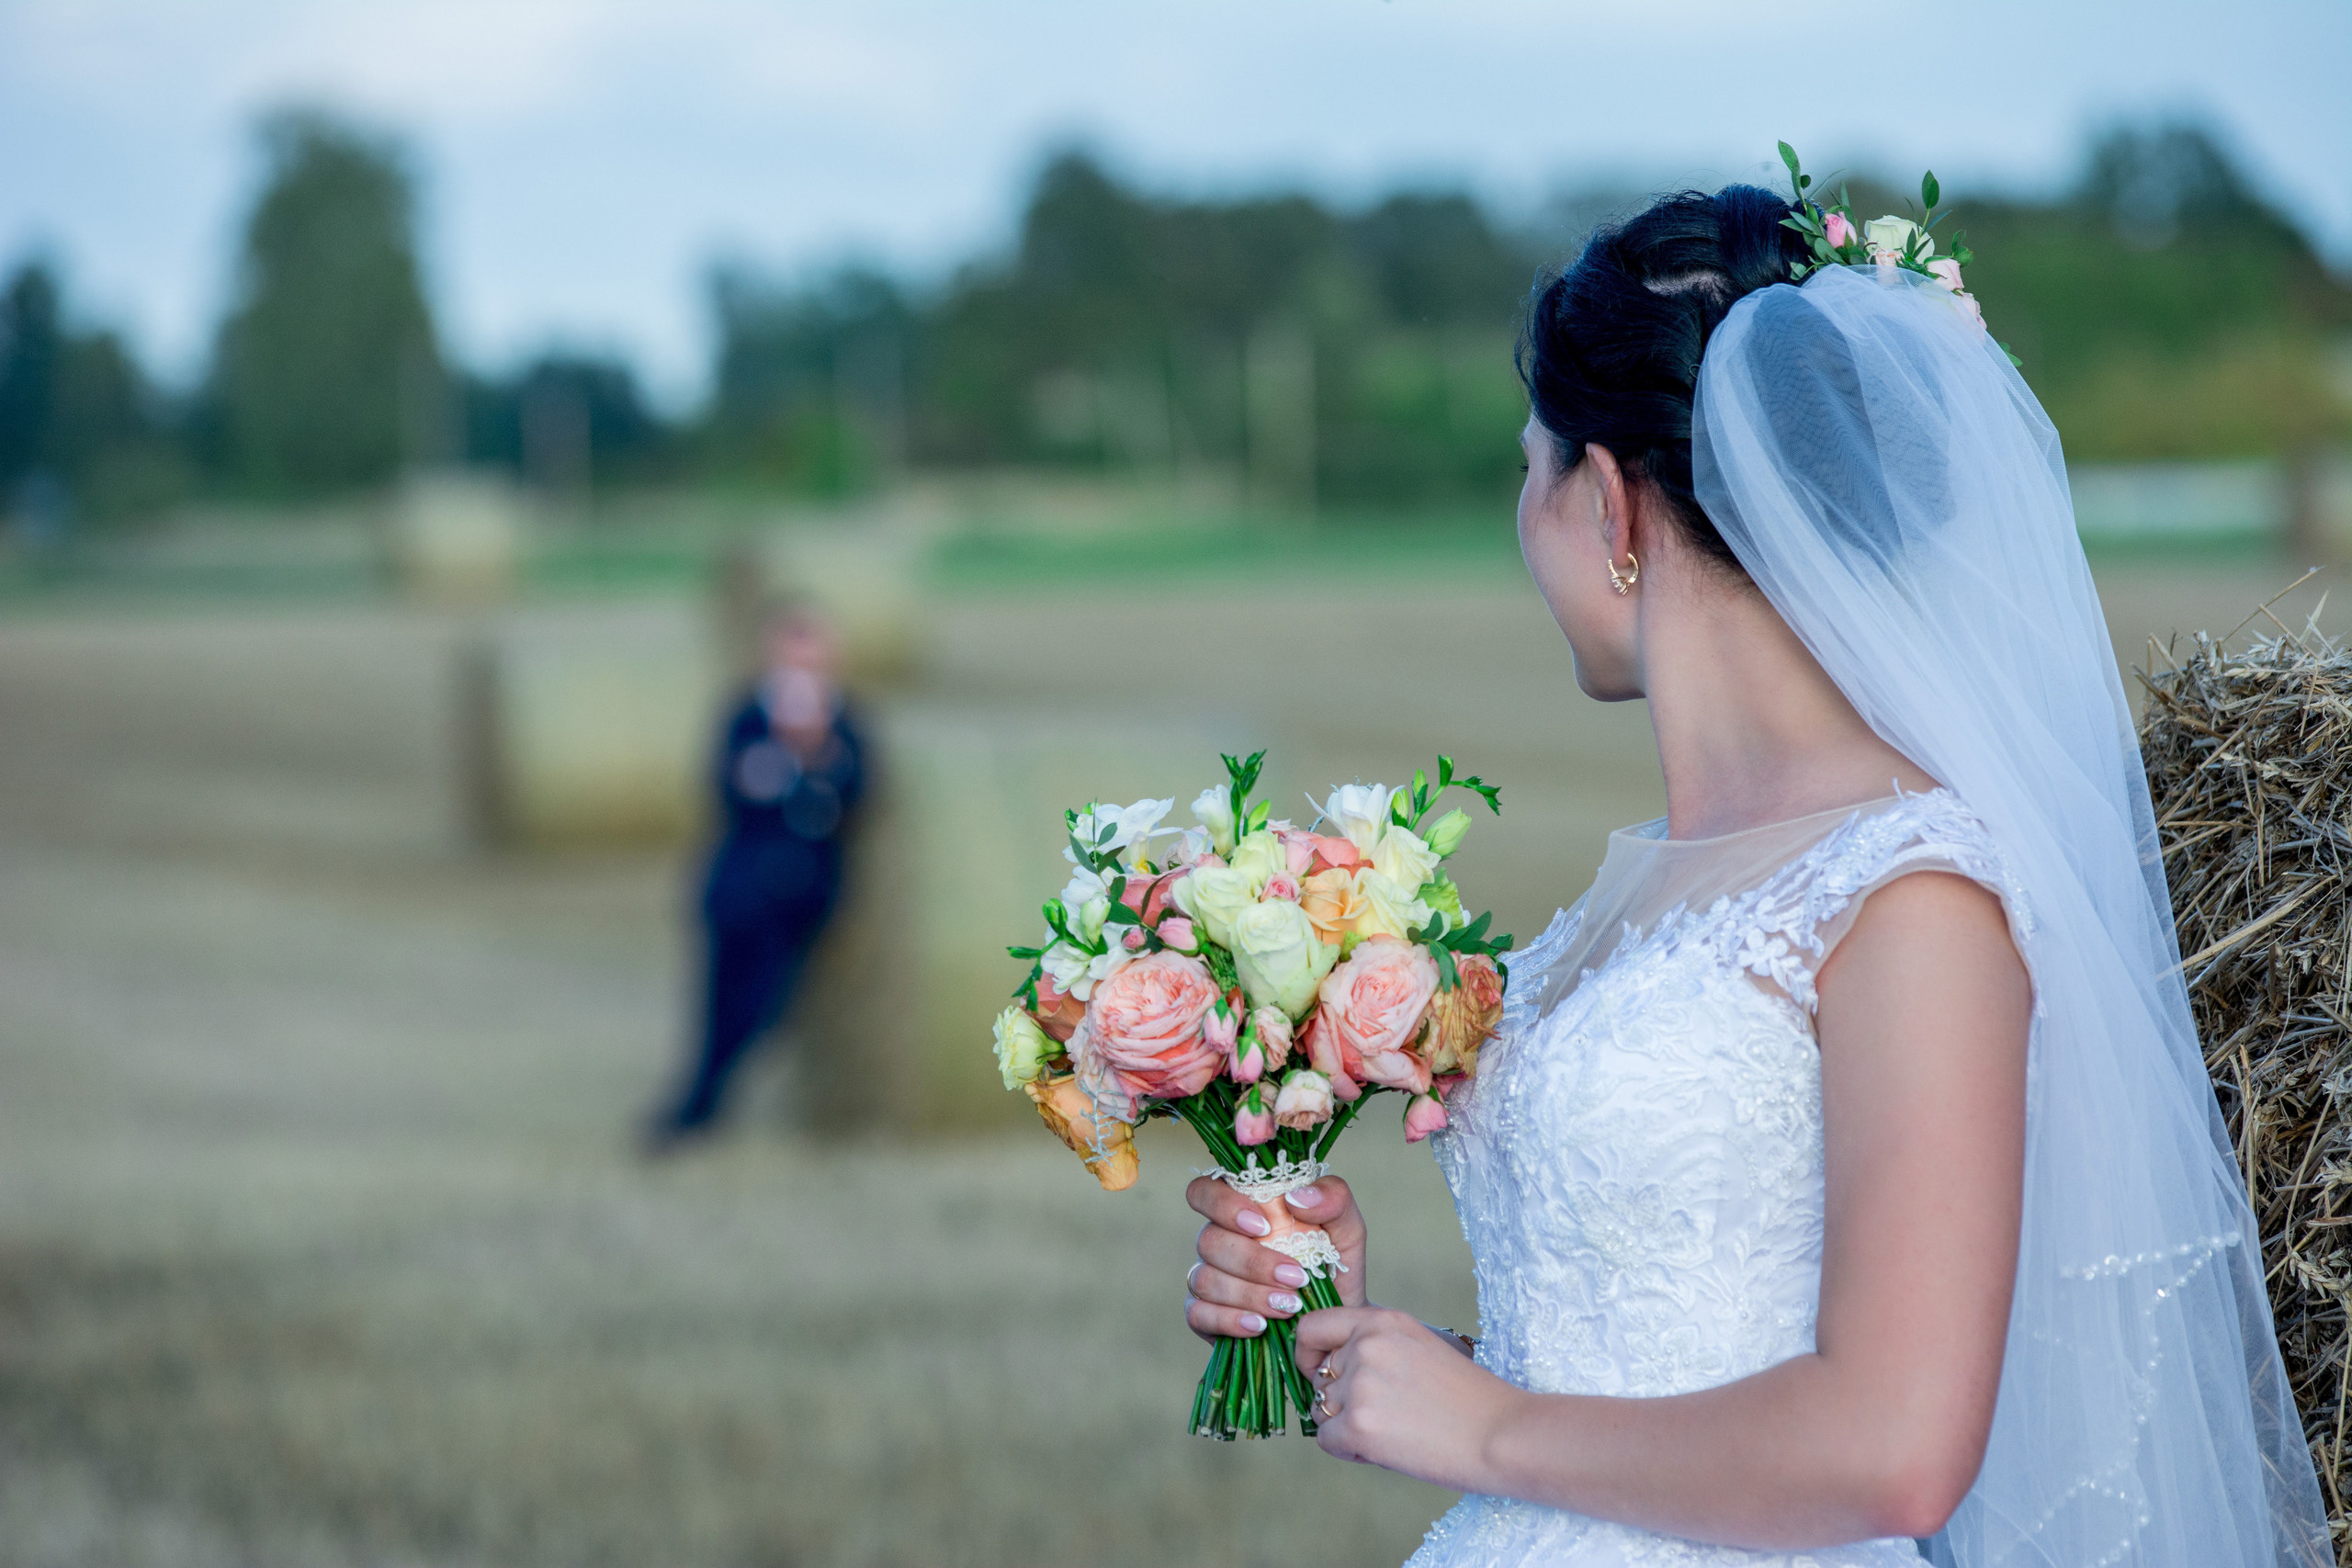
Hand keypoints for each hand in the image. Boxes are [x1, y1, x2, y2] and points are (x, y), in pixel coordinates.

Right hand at [1182, 1175, 1367, 1340]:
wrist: (1334, 1325)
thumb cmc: (1334, 1268)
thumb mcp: (1347, 1229)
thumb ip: (1334, 1198)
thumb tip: (1296, 1197)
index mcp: (1242, 1209)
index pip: (1205, 1191)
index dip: (1222, 1204)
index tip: (1263, 1226)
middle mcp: (1219, 1240)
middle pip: (1208, 1240)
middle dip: (1253, 1262)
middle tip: (1296, 1278)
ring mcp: (1208, 1278)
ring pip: (1205, 1278)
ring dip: (1249, 1294)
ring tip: (1289, 1307)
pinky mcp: (1204, 1315)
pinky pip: (1199, 1313)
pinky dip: (1230, 1320)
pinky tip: (1260, 1325)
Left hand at [1294, 1305, 1522, 1489]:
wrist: (1500, 1434)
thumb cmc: (1467, 1398)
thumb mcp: (1421, 1346)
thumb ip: (1376, 1346)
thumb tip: (1328, 1363)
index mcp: (1382, 1321)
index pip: (1313, 1326)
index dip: (1308, 1353)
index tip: (1318, 1371)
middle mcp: (1365, 1346)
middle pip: (1318, 1376)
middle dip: (1339, 1399)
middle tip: (1385, 1414)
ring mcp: (1359, 1385)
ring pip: (1322, 1410)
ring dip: (1347, 1426)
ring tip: (1394, 1431)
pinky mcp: (1358, 1425)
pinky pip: (1326, 1441)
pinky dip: (1349, 1450)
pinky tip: (1386, 1449)